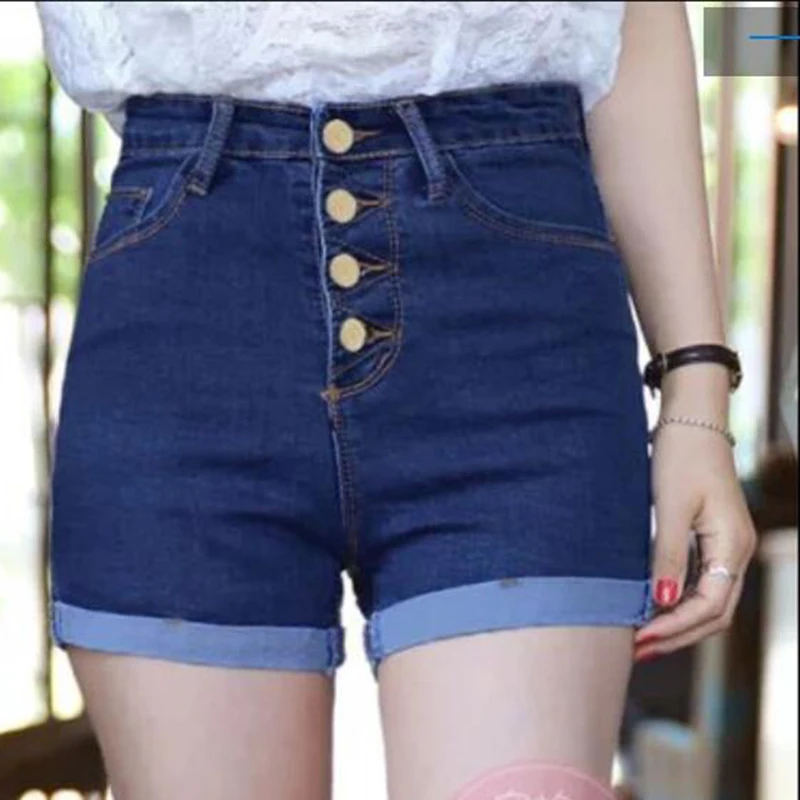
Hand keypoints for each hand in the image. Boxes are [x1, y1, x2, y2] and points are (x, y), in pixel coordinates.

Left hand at [632, 419, 757, 660]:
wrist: (692, 421)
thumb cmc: (682, 457)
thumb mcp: (670, 506)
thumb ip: (667, 555)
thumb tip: (662, 602)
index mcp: (732, 546)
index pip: (710, 606)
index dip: (675, 628)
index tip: (639, 638)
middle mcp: (736, 552)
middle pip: (713, 613)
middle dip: (676, 635)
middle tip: (635, 649)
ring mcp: (727, 547)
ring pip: (709, 602)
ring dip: (676, 622)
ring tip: (639, 637)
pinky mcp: (713, 539)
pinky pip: (702, 583)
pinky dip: (678, 601)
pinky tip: (651, 607)